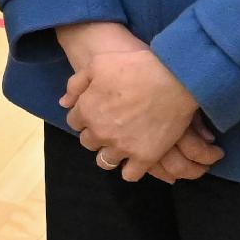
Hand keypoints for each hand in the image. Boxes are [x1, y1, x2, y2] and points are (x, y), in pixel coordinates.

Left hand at [66, 36, 209, 177]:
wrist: (175, 78)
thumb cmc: (135, 66)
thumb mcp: (99, 64)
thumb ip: (76, 84)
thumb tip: (64, 103)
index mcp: (87, 111)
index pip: (74, 122)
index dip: (84, 115)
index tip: (97, 110)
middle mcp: (100, 133)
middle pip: (88, 142)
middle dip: (96, 134)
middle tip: (112, 124)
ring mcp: (122, 147)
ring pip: (105, 161)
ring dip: (110, 153)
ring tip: (122, 144)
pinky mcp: (144, 157)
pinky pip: (130, 175)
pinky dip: (130, 169)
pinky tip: (136, 159)